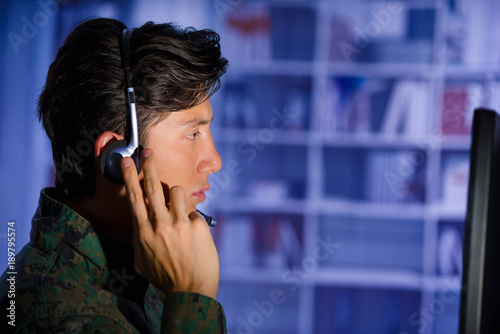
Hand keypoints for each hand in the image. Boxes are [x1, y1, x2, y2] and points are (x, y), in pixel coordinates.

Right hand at [120, 148, 219, 298]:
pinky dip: (192, 220)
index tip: (127, 160)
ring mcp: (180, 223)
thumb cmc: (164, 276)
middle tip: (148, 151)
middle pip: (154, 187)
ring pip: (178, 192)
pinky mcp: (198, 225)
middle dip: (150, 165)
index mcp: (143, 231)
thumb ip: (139, 237)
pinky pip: (194, 211)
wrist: (190, 290)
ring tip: (179, 215)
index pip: (134, 197)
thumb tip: (140, 219)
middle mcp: (160, 224)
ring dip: (177, 199)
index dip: (129, 176)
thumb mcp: (141, 260)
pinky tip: (193, 237)